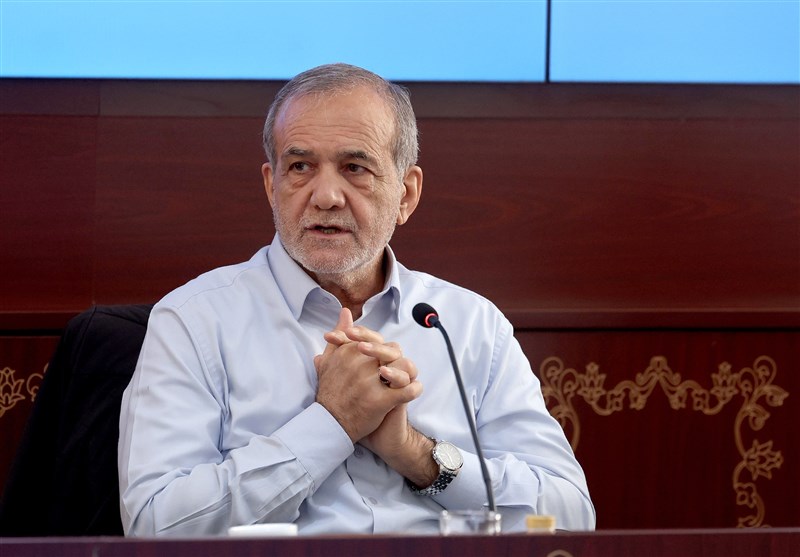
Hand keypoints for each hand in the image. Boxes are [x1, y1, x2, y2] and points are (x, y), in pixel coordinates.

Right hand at [314, 309, 421, 442]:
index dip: (382, 351)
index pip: (378, 341)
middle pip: (393, 352)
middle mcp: (360, 364)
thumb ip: (340, 333)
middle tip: (391, 372)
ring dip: (407, 373)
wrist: (329, 424)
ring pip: (403, 367)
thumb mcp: (330, 358)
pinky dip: (414, 390)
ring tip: (403, 381)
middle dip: (396, 361)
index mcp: (350, 351)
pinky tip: (412, 391)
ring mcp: (371, 382)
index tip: (379, 362)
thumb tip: (345, 311)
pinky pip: (407, 391)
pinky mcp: (380, 401)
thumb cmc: (330, 391)